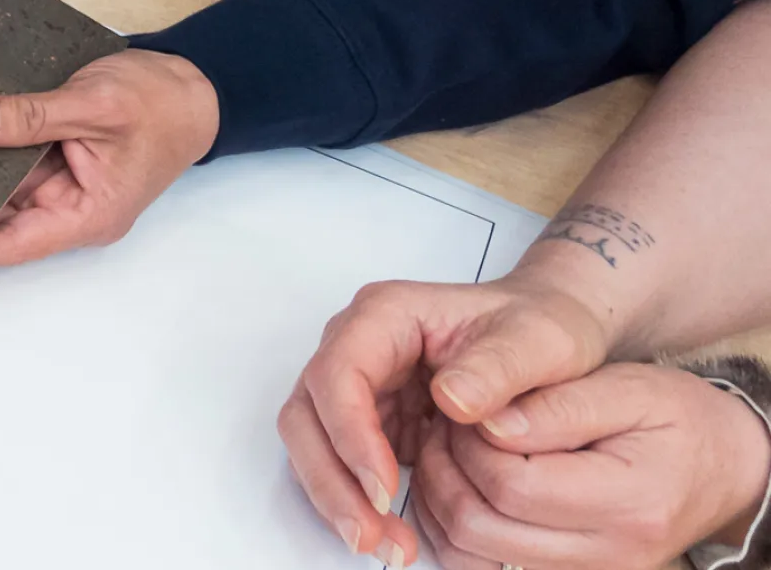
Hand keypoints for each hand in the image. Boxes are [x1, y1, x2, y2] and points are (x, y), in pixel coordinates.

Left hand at [0, 48, 219, 266]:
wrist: (191, 86)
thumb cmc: (159, 103)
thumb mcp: (94, 104)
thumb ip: (34, 115)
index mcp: (89, 214)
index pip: (15, 244)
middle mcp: (72, 208)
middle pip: (2, 217)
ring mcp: (63, 185)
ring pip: (3, 187)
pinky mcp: (56, 160)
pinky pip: (13, 161)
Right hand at [280, 276, 613, 564]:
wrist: (552, 336)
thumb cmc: (542, 329)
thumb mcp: (542, 342)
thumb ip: (499, 367)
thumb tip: (450, 400)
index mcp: (387, 315)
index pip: (339, 371)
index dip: (350, 431)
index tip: (384, 486)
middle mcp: (359, 347)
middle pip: (308, 413)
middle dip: (331, 478)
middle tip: (368, 534)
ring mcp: (362, 386)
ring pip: (315, 443)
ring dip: (338, 497)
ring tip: (384, 546)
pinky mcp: (374, 422)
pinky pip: (343, 464)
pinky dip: (358, 502)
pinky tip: (390, 535)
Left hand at [409, 363, 770, 569]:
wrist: (725, 465)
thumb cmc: (680, 420)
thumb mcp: (627, 388)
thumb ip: (555, 405)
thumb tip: (486, 421)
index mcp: (629, 503)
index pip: (512, 485)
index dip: (469, 441)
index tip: (466, 408)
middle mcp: (610, 553)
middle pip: (482, 526)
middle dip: (447, 468)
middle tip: (447, 424)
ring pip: (474, 551)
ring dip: (443, 497)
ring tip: (454, 447)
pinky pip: (486, 563)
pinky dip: (459, 525)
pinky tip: (463, 481)